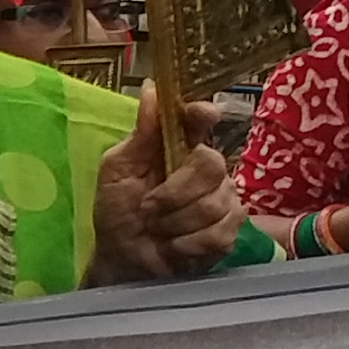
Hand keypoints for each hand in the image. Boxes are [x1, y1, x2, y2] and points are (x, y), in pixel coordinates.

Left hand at [83, 86, 247, 282]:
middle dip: (173, 193)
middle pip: (211, 164)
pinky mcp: (230, 232)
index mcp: (179, 147)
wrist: (123, 258)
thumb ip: (140, 135)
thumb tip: (152, 89)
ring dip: (174, 223)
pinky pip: (219, 233)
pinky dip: (187, 244)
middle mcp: (208, 169)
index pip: (200, 120)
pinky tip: (173, 247)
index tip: (201, 115)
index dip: (202, 114)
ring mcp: (225, 200)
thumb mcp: (118, 171)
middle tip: (148, 208)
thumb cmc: (118, 211)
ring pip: (214, 204)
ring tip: (157, 229)